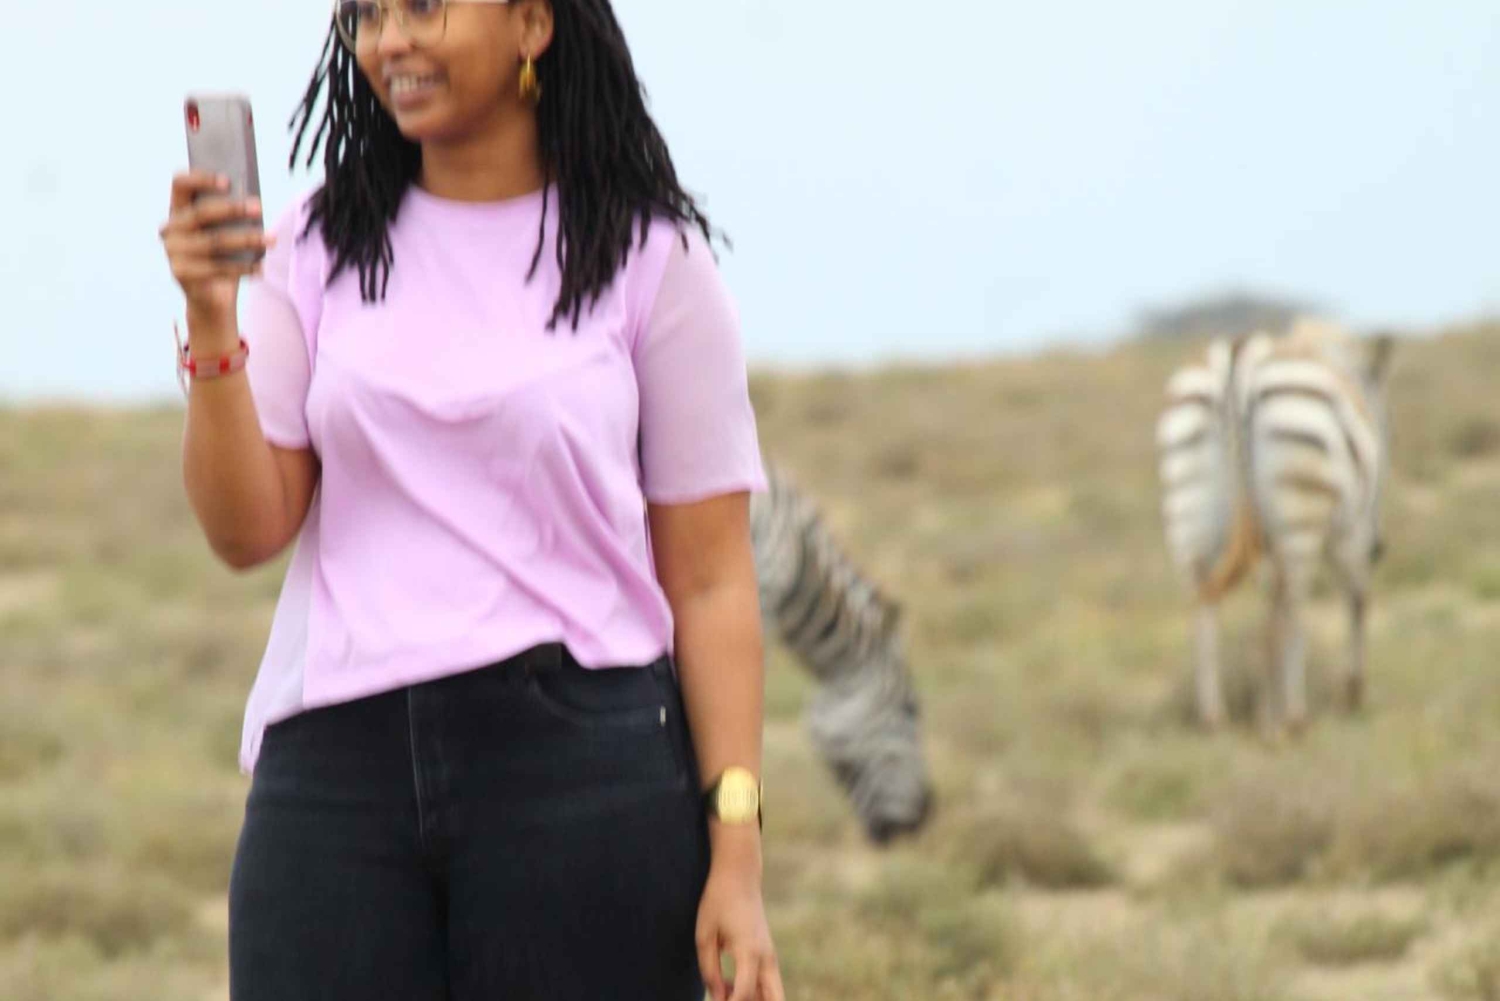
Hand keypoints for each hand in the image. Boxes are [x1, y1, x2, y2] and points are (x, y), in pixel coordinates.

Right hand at [159, 171, 272, 324]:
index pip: (180, 185)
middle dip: (232, 209)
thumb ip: (229, 216)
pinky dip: (243, 268)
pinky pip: (217, 268)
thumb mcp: (224, 232)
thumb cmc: (222, 256)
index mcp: (177, 211)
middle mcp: (169, 229)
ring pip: (213, 241)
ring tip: (271, 239)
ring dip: (246, 239)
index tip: (228, 182)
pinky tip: (261, 268)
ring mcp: (172, 252)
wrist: (210, 298)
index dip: (201, 179)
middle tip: (260, 207)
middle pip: (200, 213)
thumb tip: (252, 203)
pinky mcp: (181, 273)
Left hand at [696, 831, 783, 1000]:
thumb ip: (710, 971)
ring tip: (726, 989)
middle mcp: (766, 958)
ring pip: (775, 996)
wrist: (739, 877)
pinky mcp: (769, 956)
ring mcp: (771, 957)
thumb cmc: (718, 903)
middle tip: (728, 999)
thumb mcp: (705, 936)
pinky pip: (769, 985)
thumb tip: (718, 999)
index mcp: (749, 951)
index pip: (744, 994)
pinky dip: (755, 994)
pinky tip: (729, 984)